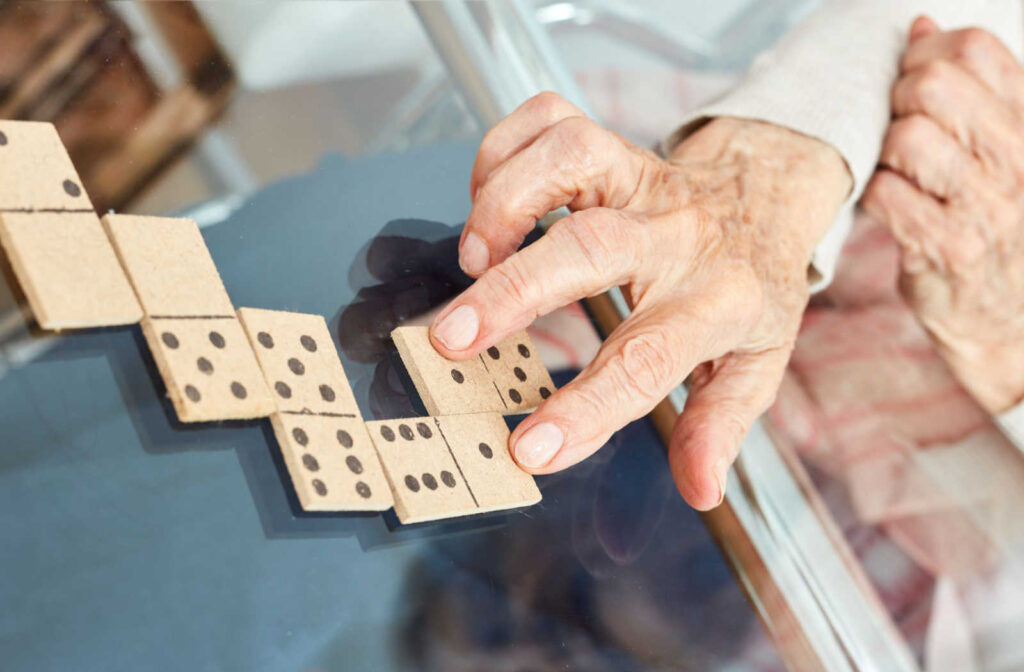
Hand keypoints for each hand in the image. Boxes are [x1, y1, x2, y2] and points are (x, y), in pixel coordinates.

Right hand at [430, 92, 849, 509]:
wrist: (770, 193)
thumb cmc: (752, 287)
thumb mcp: (756, 363)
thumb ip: (720, 424)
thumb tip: (699, 489)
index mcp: (717, 301)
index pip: (646, 359)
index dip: (585, 408)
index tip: (528, 449)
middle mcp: (676, 233)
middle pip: (590, 248)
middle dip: (513, 292)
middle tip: (451, 339)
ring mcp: (642, 179)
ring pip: (570, 156)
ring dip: (504, 202)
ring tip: (471, 260)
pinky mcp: (613, 145)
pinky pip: (550, 118)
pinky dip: (502, 150)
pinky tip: (486, 200)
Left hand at [862, 17, 1023, 413]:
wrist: (1009, 323)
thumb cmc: (990, 226)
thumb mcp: (995, 152)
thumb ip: (967, 90)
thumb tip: (921, 26)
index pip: (976, 49)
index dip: (925, 55)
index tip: (910, 86)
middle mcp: (1018, 158)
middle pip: (932, 86)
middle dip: (896, 102)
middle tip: (897, 135)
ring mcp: (988, 205)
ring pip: (907, 137)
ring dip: (884, 152)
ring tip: (898, 175)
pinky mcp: (951, 248)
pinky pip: (885, 193)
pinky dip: (874, 196)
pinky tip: (889, 209)